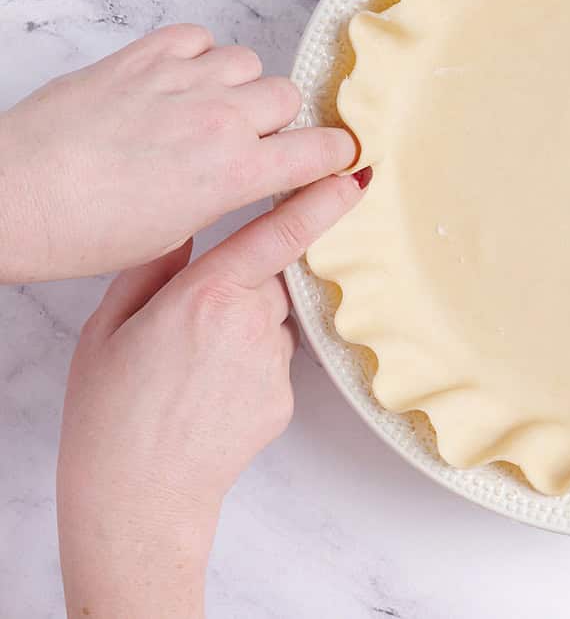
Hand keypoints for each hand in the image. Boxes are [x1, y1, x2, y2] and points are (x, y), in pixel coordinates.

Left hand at [0, 24, 355, 282]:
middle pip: (289, 96)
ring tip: (209, 108)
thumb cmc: (83, 229)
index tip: (335, 156)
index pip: (322, 149)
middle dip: (279, 119)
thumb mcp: (179, 230)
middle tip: (253, 140)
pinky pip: (198, 36)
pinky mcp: (143, 55)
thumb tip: (258, 176)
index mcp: (234, 173)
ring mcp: (181, 80)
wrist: (12, 197)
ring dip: (239, 84)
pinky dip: (198, 54)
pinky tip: (179, 80)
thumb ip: (231, 194)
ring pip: (248, 61)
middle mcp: (219, 118)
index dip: (336, 153)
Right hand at [56, 173, 366, 618]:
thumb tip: (185, 229)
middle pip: (267, 282)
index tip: (357, 176)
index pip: (277, 234)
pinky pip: (274, 363)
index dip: (321, 201)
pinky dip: (249, 370)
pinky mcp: (286, 397)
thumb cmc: (109, 412)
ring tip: (191, 374)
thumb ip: (153, 268)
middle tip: (185, 334)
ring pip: (271, 323)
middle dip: (239, 291)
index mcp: (206, 295)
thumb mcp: (108, 326)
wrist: (138, 498)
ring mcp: (274, 363)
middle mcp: (251, 322)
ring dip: (244, 332)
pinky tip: (210, 399)